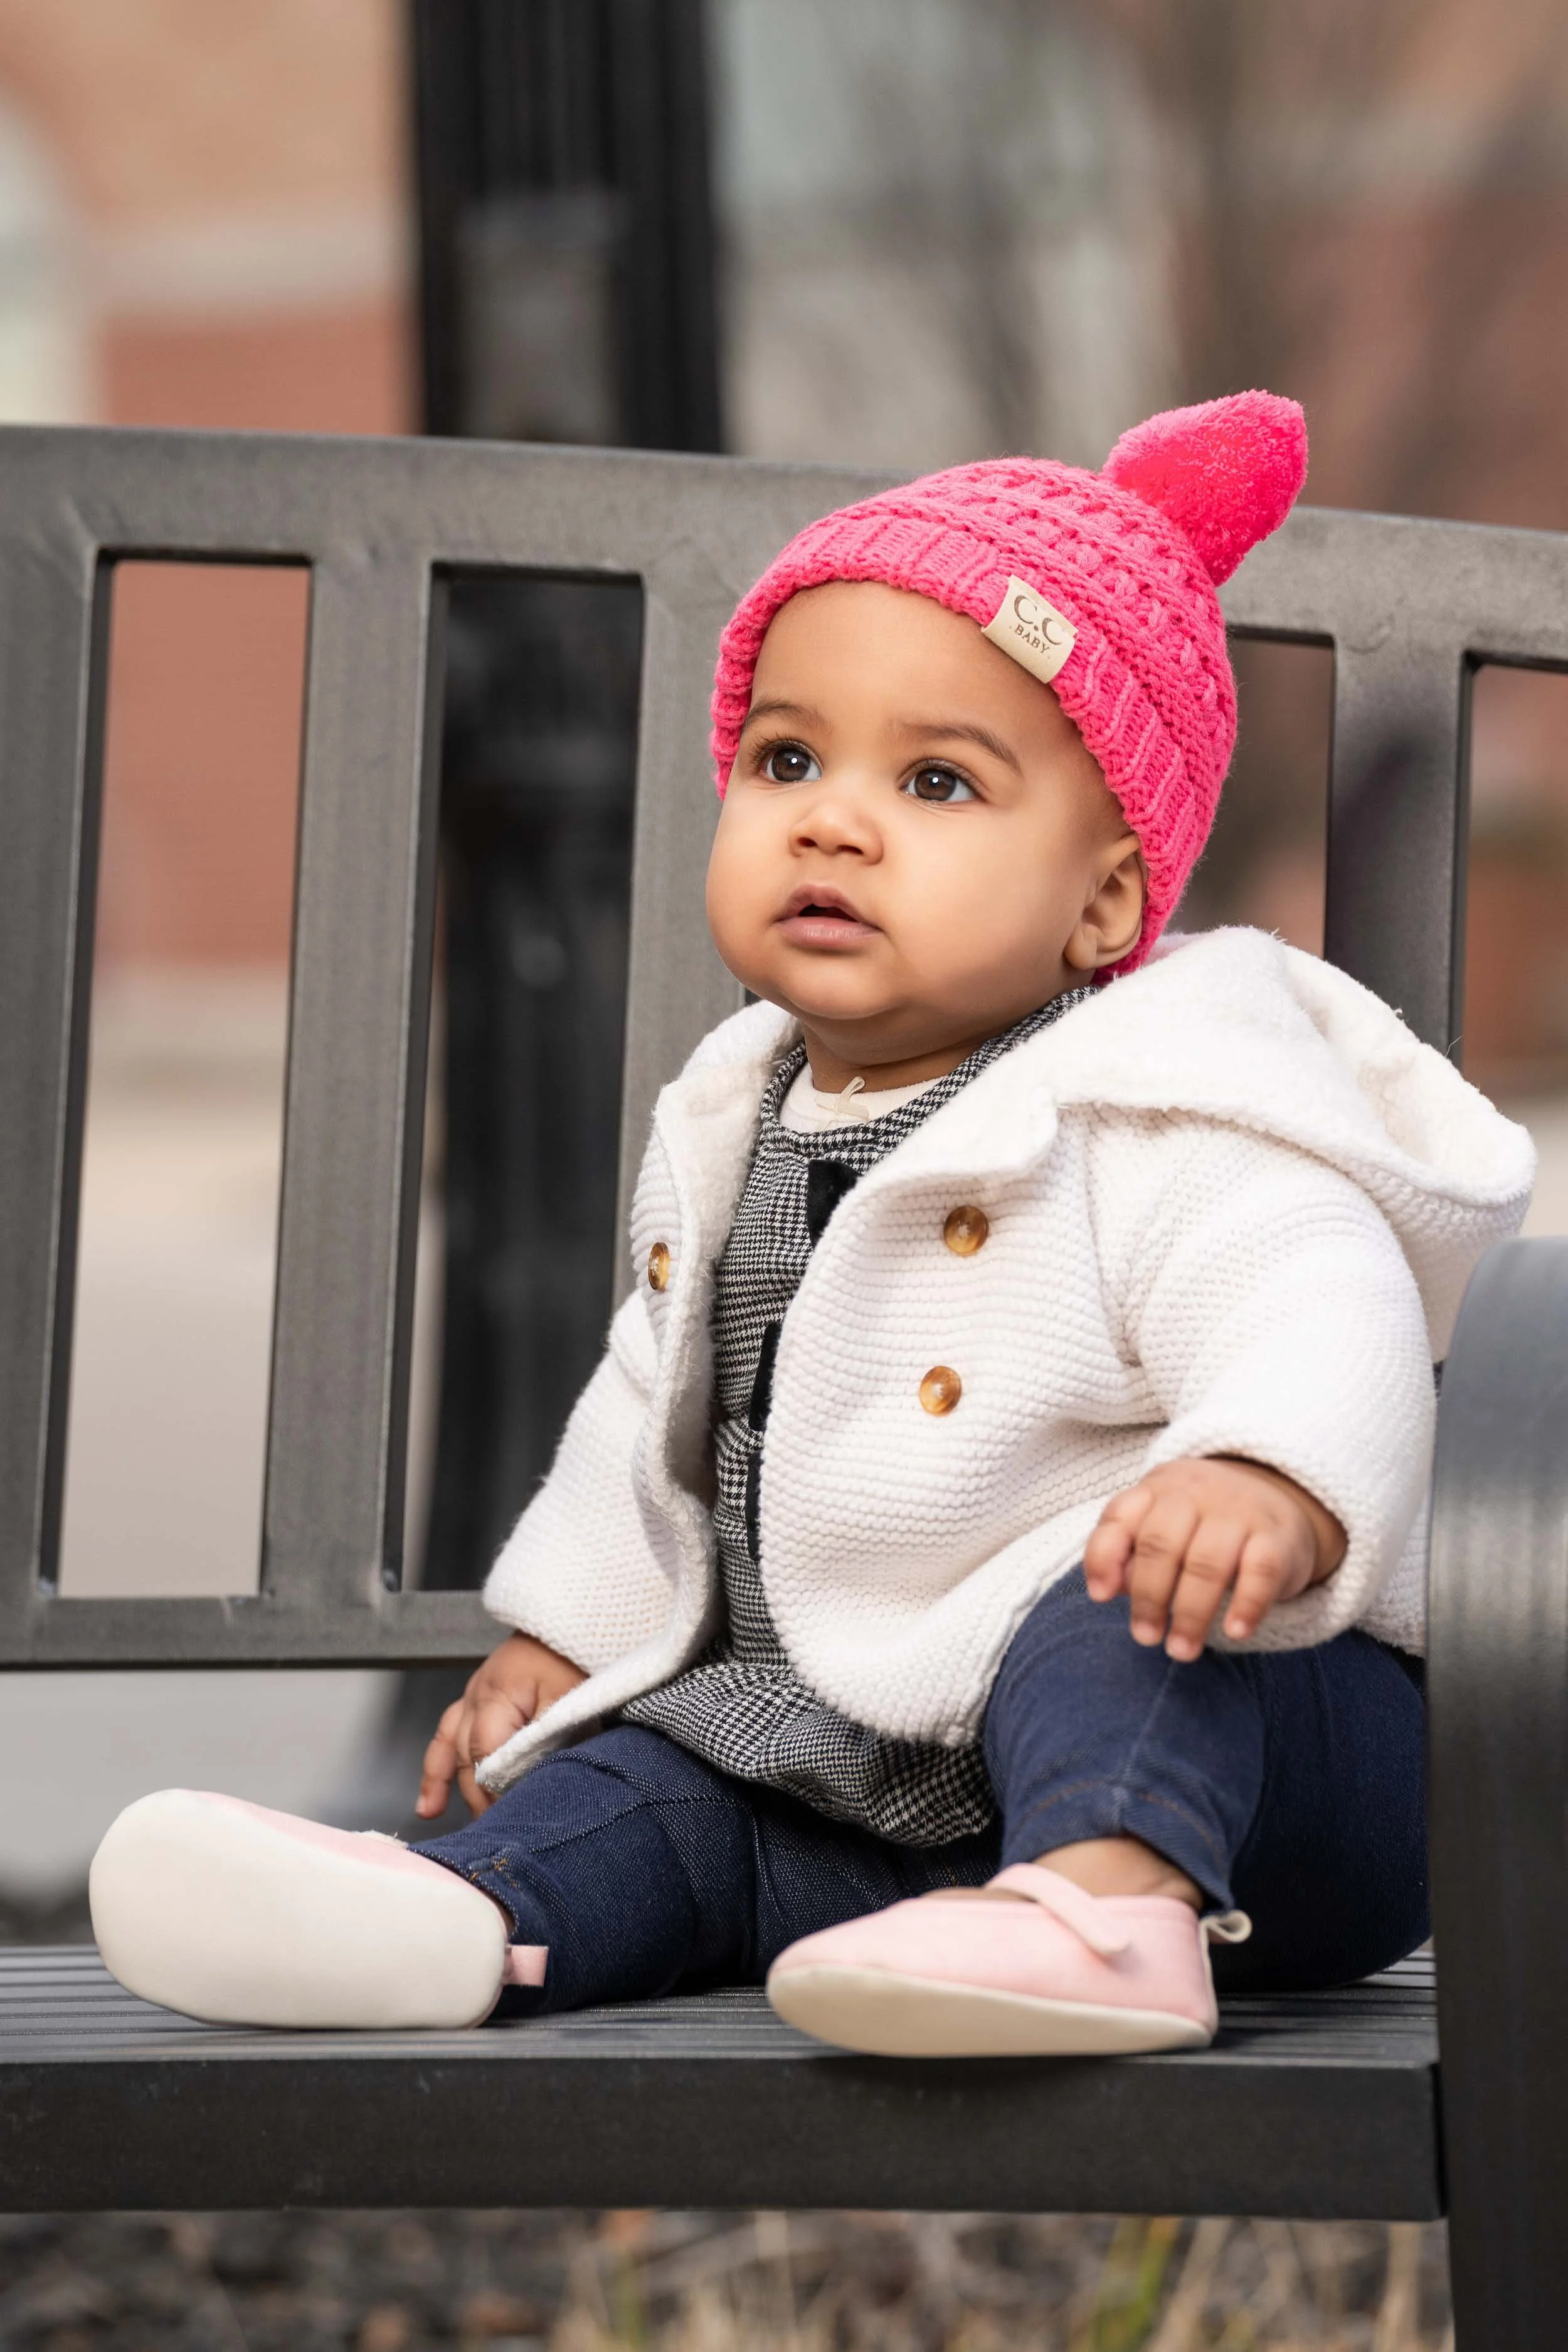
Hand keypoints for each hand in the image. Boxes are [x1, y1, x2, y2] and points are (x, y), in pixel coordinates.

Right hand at [416, 1632, 587, 1818]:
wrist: (578, 1619)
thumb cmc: (577, 1656)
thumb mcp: (571, 1699)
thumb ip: (548, 1740)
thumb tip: (533, 1784)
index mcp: (499, 1693)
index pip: (487, 1754)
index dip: (497, 1789)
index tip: (512, 1817)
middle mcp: (478, 1694)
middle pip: (467, 1756)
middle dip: (479, 1796)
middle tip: (497, 1830)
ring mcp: (474, 1694)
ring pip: (450, 1747)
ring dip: (447, 1785)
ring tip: (439, 1818)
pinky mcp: (478, 1697)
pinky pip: (447, 1734)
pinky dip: (437, 1768)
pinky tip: (429, 1803)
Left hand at [1083, 1456, 1345, 1661]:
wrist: (1280, 1497)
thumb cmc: (1203, 1522)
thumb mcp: (1161, 1523)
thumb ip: (1129, 1552)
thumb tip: (1107, 1590)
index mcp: (1158, 1489)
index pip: (1120, 1516)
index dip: (1104, 1557)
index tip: (1100, 1597)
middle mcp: (1195, 1493)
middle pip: (1161, 1544)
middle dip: (1149, 1597)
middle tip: (1145, 1637)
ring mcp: (1239, 1512)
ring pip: (1207, 1564)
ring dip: (1190, 1614)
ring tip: (1181, 1649)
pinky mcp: (1277, 1537)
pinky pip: (1260, 1572)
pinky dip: (1246, 1605)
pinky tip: (1234, 1632)